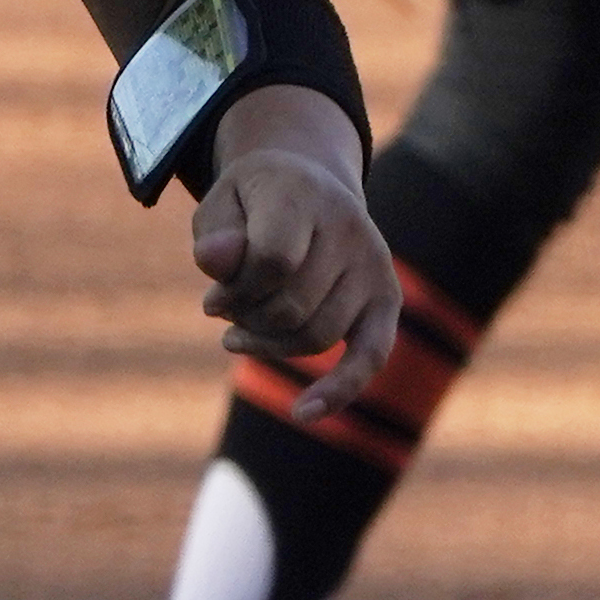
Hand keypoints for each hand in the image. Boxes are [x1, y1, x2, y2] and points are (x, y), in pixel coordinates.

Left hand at [191, 139, 398, 419]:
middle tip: (224, 314)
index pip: (272, 260)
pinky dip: (339, 389)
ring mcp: (374, 264)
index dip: (235, 292)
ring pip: (318, 336)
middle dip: (248, 320)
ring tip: (239, 335)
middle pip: (293, 306)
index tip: (212, 300)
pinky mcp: (387, 298)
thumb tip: (213, 262)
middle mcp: (349, 227)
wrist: (307, 185)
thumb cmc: (254, 202)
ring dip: (270, 347)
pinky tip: (303, 414)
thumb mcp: (221, 204)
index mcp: (304, 194)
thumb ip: (214, 235)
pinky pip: (370, 356)